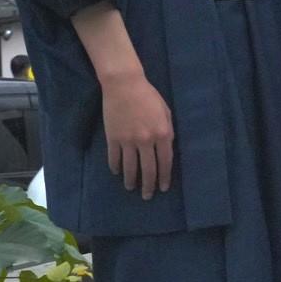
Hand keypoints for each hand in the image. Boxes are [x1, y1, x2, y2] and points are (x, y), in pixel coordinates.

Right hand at [103, 72, 174, 196]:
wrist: (125, 85)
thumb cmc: (149, 96)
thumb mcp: (166, 112)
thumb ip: (167, 131)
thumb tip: (166, 148)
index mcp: (163, 133)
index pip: (165, 162)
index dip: (164, 176)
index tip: (163, 188)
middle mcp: (146, 140)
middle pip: (148, 169)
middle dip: (148, 185)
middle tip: (148, 196)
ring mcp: (128, 141)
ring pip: (129, 167)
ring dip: (131, 180)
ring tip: (131, 188)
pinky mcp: (113, 138)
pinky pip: (114, 158)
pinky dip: (115, 167)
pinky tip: (117, 172)